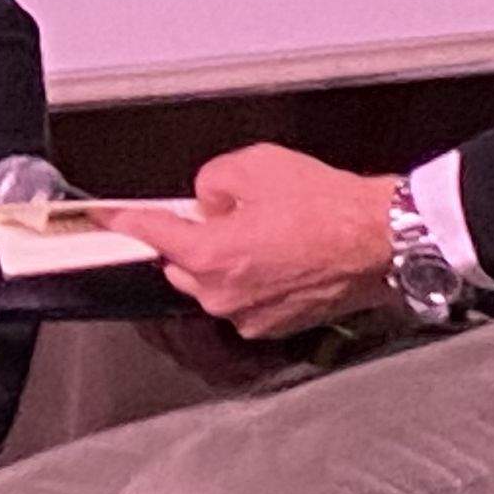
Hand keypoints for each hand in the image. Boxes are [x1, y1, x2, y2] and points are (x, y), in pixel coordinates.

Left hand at [111, 145, 403, 341]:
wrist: (382, 241)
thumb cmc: (327, 205)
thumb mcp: (256, 166)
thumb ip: (212, 181)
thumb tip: (205, 202)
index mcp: (211, 257)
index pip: (152, 236)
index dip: (127, 222)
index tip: (111, 217)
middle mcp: (223, 296)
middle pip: (180, 267)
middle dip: (190, 242)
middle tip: (220, 215)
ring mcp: (248, 318)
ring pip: (213, 286)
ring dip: (223, 263)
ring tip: (264, 234)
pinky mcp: (274, 327)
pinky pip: (244, 300)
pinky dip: (251, 280)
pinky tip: (280, 256)